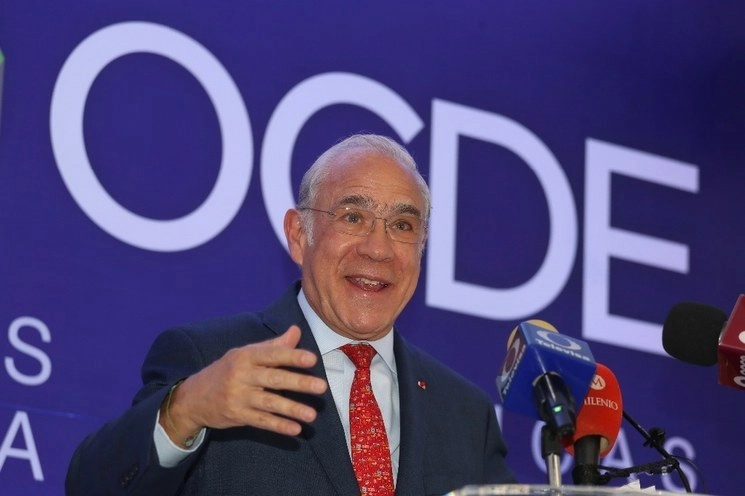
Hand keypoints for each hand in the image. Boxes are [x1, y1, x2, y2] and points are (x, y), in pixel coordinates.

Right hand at [159, 325, 327, 445]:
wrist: (193, 397)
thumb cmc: (227, 371)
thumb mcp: (245, 353)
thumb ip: (273, 346)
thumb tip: (296, 330)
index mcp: (246, 356)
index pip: (272, 355)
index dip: (291, 356)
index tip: (311, 359)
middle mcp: (241, 375)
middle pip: (274, 379)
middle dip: (299, 383)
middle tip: (321, 387)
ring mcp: (238, 397)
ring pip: (269, 403)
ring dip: (292, 409)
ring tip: (312, 415)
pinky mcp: (237, 415)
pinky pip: (261, 421)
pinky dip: (278, 426)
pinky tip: (295, 430)